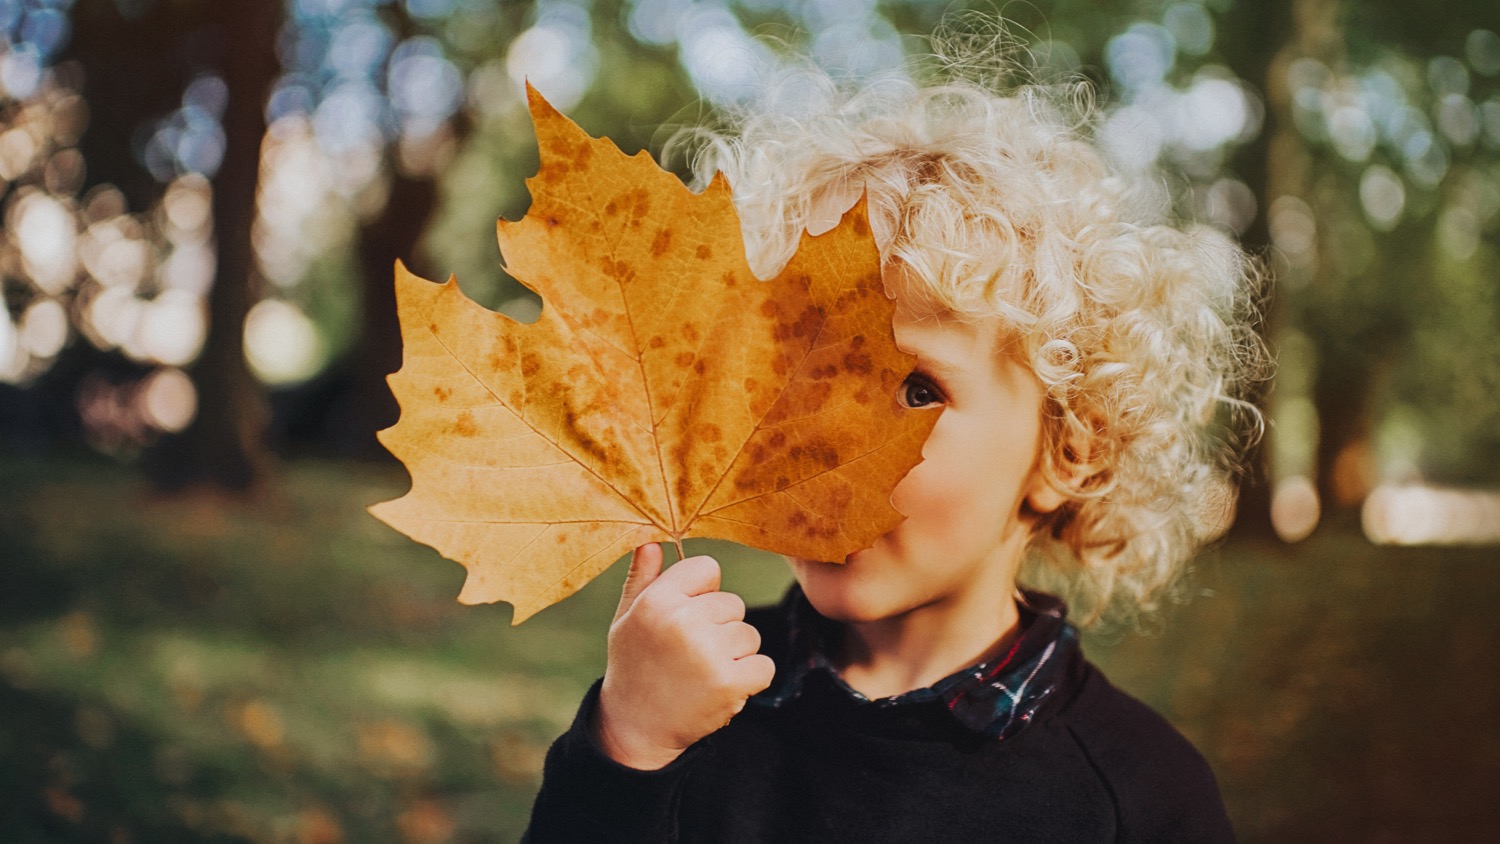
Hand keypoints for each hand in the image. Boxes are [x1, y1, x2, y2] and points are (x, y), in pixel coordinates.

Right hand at [592, 544, 776, 769]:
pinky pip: (763, 666)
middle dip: (719, 628)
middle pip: (732, 604)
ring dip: (734, 655)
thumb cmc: (634, 666)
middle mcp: (682, 621)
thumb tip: (654, 540)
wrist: (635, 729)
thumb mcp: (627, 619)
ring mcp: (707, 653)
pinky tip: (720, 689)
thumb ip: (643, 578)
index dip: (702, 592)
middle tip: (689, 655)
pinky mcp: (729, 683)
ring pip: (749, 635)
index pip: (708, 568)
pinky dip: (749, 680)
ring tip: (702, 673)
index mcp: (657, 601)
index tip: (685, 617)